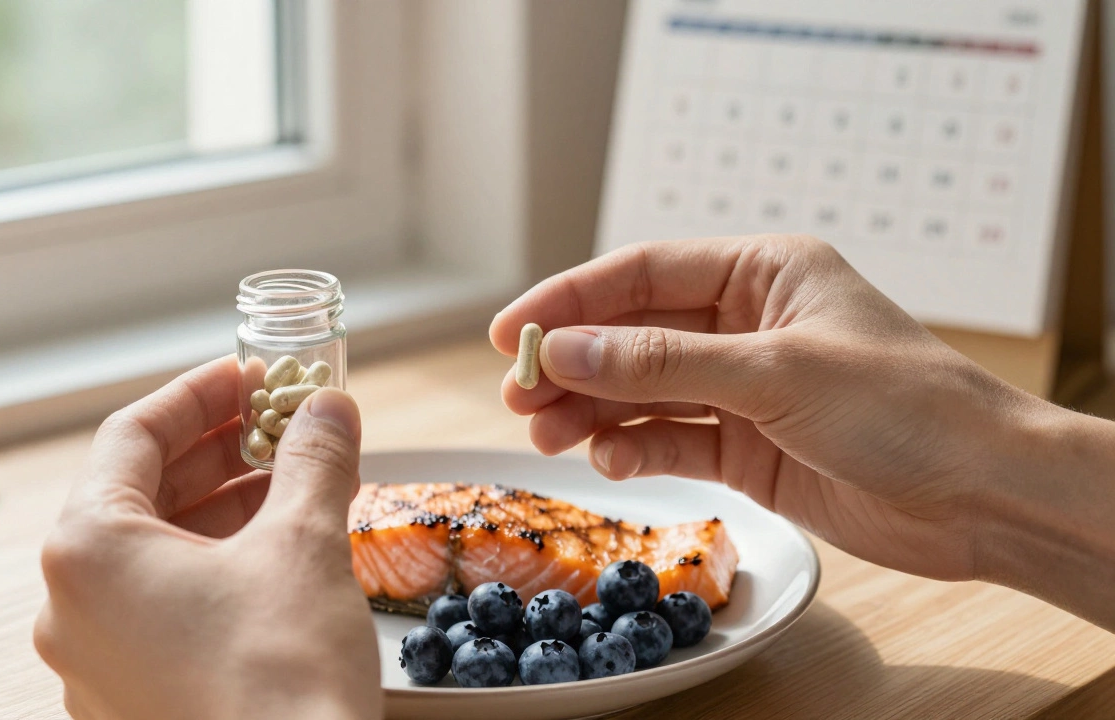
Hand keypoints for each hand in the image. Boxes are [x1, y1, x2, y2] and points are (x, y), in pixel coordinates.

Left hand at [33, 357, 380, 719]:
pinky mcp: (133, 700)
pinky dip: (216, 567)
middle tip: (282, 424)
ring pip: (156, 554)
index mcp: (89, 552)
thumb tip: (329, 408)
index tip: (252, 375)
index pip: (133, 435)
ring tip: (295, 485)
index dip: (201, 394)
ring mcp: (98, 662)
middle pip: (142, 494)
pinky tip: (279, 555)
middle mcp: (73, 607)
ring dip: (225, 509)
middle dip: (220, 452)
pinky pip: (165, 607)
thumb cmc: (281, 679)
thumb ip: (313, 460)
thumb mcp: (306, 543)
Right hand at [489, 236, 1114, 629]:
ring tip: (545, 433)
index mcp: (762, 272)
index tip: (513, 331)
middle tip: (518, 393)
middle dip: (574, 362)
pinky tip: (608, 461)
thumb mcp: (776, 372)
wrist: (981, 495)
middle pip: (632, 335)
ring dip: (591, 410)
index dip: (570, 300)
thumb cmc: (904, 407)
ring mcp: (743, 389)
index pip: (642, 274)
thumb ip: (664, 363)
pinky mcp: (747, 448)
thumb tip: (569, 351)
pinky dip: (633, 449)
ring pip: (643, 391)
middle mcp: (745, 324)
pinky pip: (670, 439)